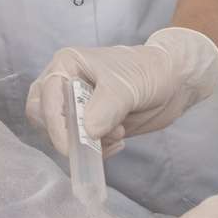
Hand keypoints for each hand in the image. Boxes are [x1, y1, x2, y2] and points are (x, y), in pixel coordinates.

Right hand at [25, 27, 217, 157]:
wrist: (173, 82)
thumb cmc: (148, 71)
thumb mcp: (127, 86)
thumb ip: (106, 106)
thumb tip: (88, 131)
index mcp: (67, 66)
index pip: (46, 98)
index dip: (54, 124)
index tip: (69, 147)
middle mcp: (66, 86)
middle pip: (43, 117)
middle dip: (65, 135)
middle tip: (92, 142)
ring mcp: (77, 107)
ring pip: (61, 135)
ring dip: (86, 143)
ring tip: (118, 134)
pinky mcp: (90, 126)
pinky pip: (81, 146)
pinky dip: (97, 151)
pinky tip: (119, 141)